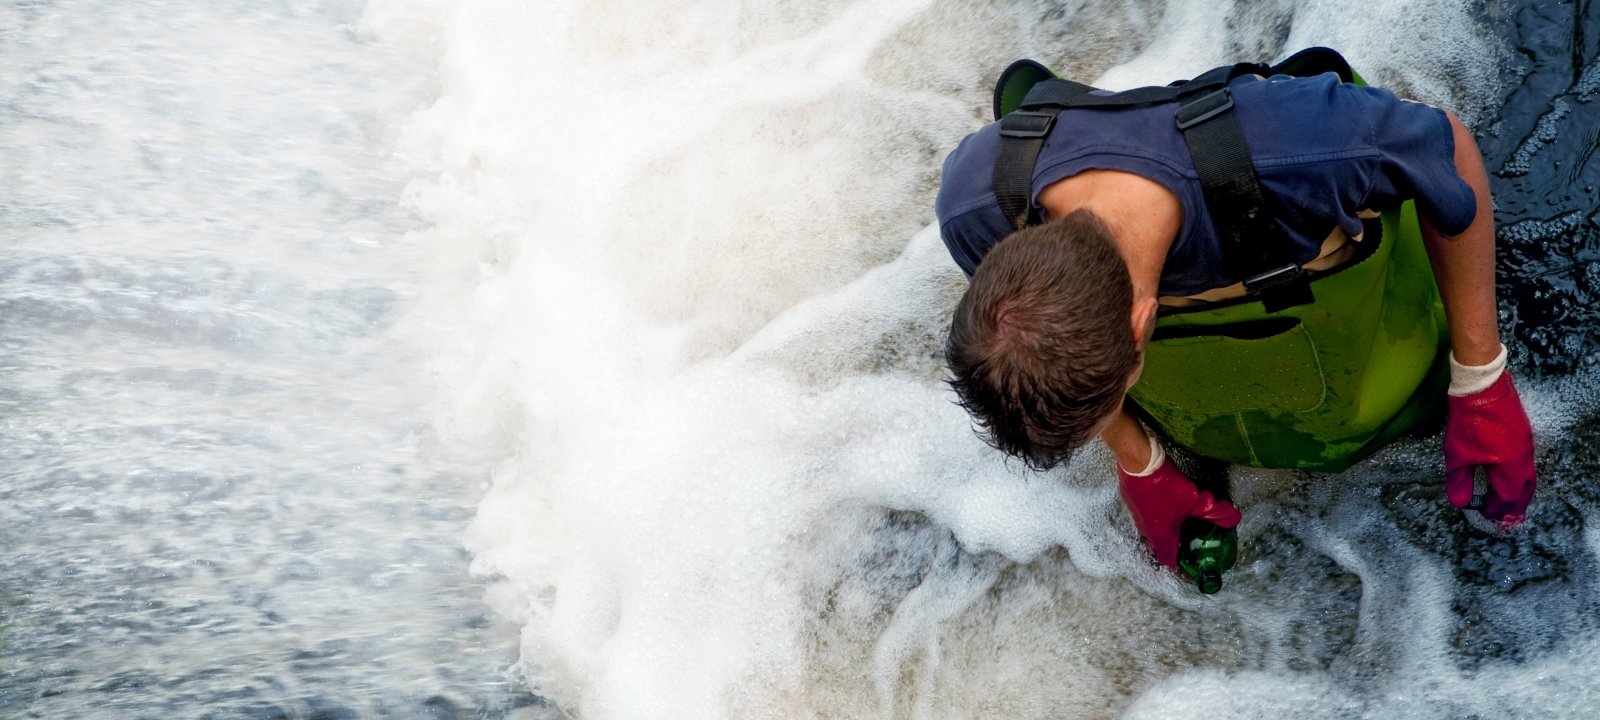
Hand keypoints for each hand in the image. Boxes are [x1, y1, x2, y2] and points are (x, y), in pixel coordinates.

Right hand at [1117, 458, 1240, 567]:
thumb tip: (1233, 520)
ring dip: (1168, 534)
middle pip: (1161, 548)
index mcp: (1161, 536)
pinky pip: (1149, 519)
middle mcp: (1147, 531)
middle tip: (1191, 548)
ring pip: (1154, 533)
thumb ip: (1215, 512)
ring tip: (1183, 529)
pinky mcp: (1135, 504)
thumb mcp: (1196, 501)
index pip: (1170, 561)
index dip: (1182, 568)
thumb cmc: (1165, 488)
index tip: (1192, 568)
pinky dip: (1161, 520)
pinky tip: (1171, 509)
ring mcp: (1138, 517)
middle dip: (1176, 550)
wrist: (1139, 464)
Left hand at [1444, 371, 1536, 528]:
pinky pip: (1525, 462)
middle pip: (1524, 490)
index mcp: (1510, 467)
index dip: (1498, 509)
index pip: (1508, 498)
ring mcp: (1526, 444)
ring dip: (1518, 491)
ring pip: (1527, 476)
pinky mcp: (1523, 433)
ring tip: (1508, 501)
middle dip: (1514, 505)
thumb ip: (1459, 481)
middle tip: (1505, 517)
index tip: (1488, 516)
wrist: (1483, 386)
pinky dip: (1518, 475)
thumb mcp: (1457, 455)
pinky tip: (1507, 475)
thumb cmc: (1469, 421)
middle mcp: (1523, 458)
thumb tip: (1460, 502)